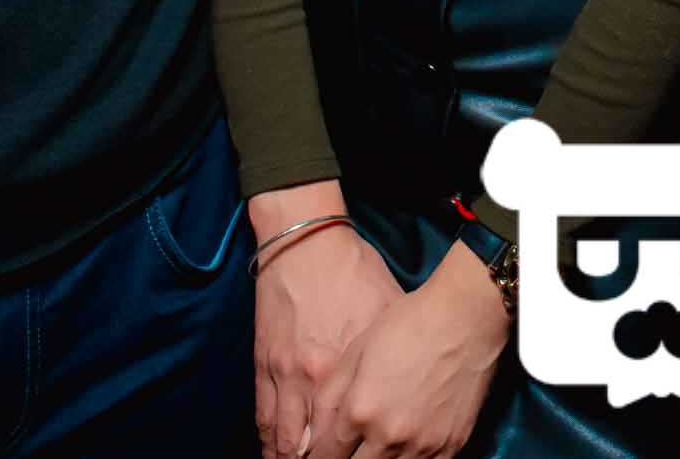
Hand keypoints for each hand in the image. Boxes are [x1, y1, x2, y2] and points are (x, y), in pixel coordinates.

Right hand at [252, 191, 400, 456]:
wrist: (306, 242)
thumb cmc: (355, 274)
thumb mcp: (388, 314)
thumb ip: (397, 359)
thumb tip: (416, 388)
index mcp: (348, 372)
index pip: (349, 438)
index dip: (356, 457)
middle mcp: (313, 382)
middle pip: (312, 448)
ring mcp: (284, 376)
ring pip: (284, 440)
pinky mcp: (264, 365)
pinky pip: (263, 418)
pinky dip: (269, 442)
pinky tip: (276, 454)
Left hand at [310, 242, 506, 458]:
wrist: (465, 317)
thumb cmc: (407, 325)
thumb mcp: (355, 352)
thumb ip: (328, 400)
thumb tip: (309, 439)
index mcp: (360, 412)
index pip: (326, 457)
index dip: (316, 456)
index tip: (319, 452)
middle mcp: (389, 436)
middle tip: (348, 448)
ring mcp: (423, 445)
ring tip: (379, 442)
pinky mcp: (451, 446)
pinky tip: (406, 446)